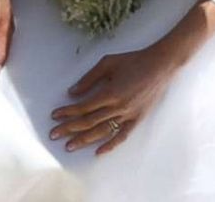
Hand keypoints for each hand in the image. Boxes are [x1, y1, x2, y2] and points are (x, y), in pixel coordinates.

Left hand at [50, 0, 214, 155]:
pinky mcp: (138, 119)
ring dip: (84, 140)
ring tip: (69, 146)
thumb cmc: (133, 61)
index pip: (83, 107)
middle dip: (69, 129)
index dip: (67, 112)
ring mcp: (129, 115)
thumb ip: (89, 79)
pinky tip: (98, 152)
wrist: (161, 65)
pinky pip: (122, 136)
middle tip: (53, 135)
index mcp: (110, 93)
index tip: (54, 116)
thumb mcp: (108, 63)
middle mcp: (118, 107)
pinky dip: (110, 145)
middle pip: (89, 122)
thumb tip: (72, 92)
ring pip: (102, 131)